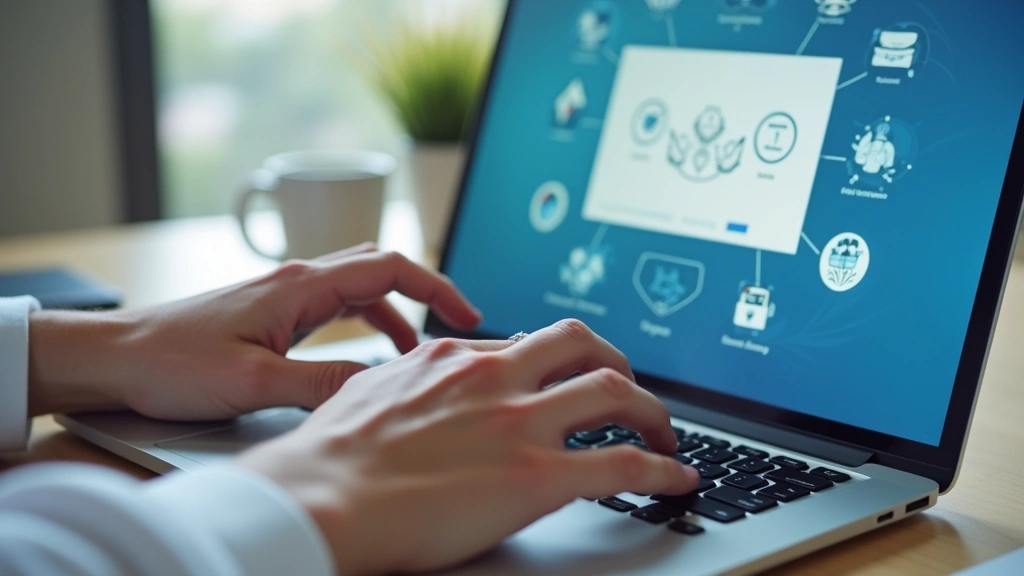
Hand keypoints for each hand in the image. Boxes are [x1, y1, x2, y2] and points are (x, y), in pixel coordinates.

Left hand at [27, 244, 481, 418]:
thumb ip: (321, 384)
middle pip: (379, 268)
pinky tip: (367, 354)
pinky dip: (364, 324)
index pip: (388, 269)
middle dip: (424, 293)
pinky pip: (334, 308)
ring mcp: (283, 295)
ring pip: (358, 288)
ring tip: (417, 351)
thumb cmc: (171, 363)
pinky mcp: (271, 313)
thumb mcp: (254, 383)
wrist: (114, 356)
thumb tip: (380, 387)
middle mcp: (296, 281)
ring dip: (395, 312)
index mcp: (299, 287)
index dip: (435, 288)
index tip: (467, 315)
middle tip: (456, 326)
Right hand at [237, 320, 699, 575]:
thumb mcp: (369, 392)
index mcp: (453, 357)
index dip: (556, 366)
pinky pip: (622, 463)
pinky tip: (676, 477)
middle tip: (628, 390)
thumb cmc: (327, 456)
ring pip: (615, 390)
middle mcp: (494, 376)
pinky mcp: (536, 476)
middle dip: (615, 363)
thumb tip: (419, 381)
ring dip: (651, 411)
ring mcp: (518, 422)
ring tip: (663, 433)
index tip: (567, 382)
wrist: (318, 498)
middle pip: (581, 344)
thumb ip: (408, 380)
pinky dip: (661, 467)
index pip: (524, 345)